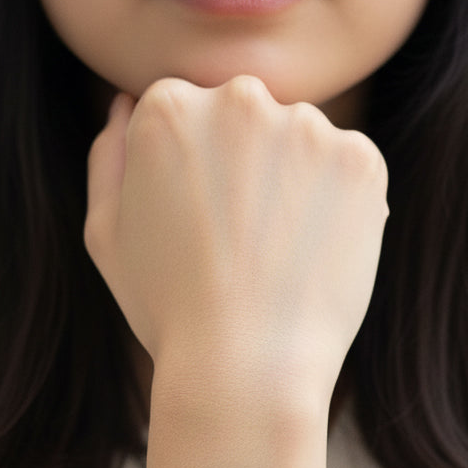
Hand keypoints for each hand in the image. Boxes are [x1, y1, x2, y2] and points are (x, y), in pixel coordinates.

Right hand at [85, 75, 388, 406]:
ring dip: (293, 182)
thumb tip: (125, 103)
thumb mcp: (107, 234)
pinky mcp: (361, 160)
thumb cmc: (167, 308)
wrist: (246, 367)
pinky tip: (311, 254)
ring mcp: (307, 126)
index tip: (197, 223)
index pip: (188, 114)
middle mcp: (239, 99)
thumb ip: (109, 157)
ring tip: (276, 255)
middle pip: (245, 118)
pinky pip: (348, 169)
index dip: (193, 173)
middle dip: (244, 166)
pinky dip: (337, 204)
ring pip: (300, 142)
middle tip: (239, 242)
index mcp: (168, 107)